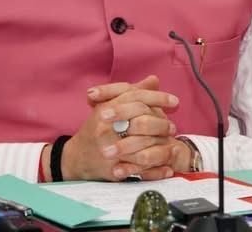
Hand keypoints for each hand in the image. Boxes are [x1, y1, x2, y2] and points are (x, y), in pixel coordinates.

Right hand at [61, 76, 180, 180]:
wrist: (76, 157)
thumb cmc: (96, 128)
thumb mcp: (110, 105)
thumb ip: (132, 93)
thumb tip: (154, 80)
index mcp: (106, 108)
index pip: (136, 98)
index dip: (158, 98)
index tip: (175, 102)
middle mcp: (106, 127)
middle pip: (141, 121)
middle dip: (161, 123)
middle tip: (172, 126)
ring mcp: (109, 148)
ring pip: (142, 146)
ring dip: (161, 145)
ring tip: (172, 143)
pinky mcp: (113, 168)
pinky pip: (140, 170)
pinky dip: (156, 171)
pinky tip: (168, 168)